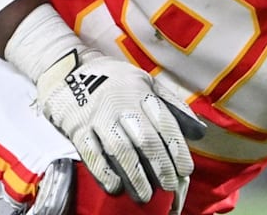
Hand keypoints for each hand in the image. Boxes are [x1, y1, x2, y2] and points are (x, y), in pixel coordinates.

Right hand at [35, 49, 206, 202]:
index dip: (177, 149)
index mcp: (142, 91)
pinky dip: (104, 173)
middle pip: (145, 139)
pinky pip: (92, 154)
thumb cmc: (115, 80)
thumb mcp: (146, 82)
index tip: (185, 170)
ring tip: (145, 195)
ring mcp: (98, 117)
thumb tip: (198, 131)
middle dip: (160, 166)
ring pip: (121, 150)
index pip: (165, 122)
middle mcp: (121, 104)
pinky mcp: (78, 129)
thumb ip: (171, 105)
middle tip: (169, 186)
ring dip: (135, 175)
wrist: (69, 71)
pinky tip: (116, 187)